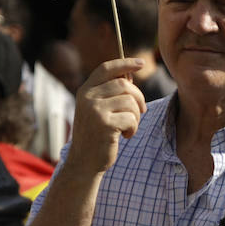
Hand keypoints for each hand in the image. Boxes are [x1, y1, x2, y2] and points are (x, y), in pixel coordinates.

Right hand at [67, 58, 146, 175]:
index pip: (106, 69)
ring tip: (129, 127)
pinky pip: (131, 118)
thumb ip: (108, 93)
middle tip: (141, 111)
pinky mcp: (104, 124)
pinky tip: (125, 136)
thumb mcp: (96, 110)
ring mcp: (95, 110)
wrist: (84, 162)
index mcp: (85, 91)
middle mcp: (87, 98)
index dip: (125, 63)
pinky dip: (134, 128)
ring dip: (136, 115)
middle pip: (124, 84)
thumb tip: (130, 75)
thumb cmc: (95, 135)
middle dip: (138, 97)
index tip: (141, 63)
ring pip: (130, 101)